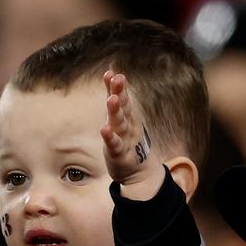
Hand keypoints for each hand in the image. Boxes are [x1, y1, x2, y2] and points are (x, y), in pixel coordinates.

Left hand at [100, 70, 158, 193]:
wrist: (140, 173)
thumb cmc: (127, 144)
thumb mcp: (121, 122)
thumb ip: (117, 101)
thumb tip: (111, 76)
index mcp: (127, 117)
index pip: (122, 98)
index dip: (115, 86)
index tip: (110, 73)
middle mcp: (127, 125)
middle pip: (124, 107)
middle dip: (120, 92)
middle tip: (118, 79)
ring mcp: (125, 140)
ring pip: (120, 124)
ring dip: (116, 112)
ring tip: (112, 100)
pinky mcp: (120, 154)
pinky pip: (115, 145)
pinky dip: (110, 138)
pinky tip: (105, 129)